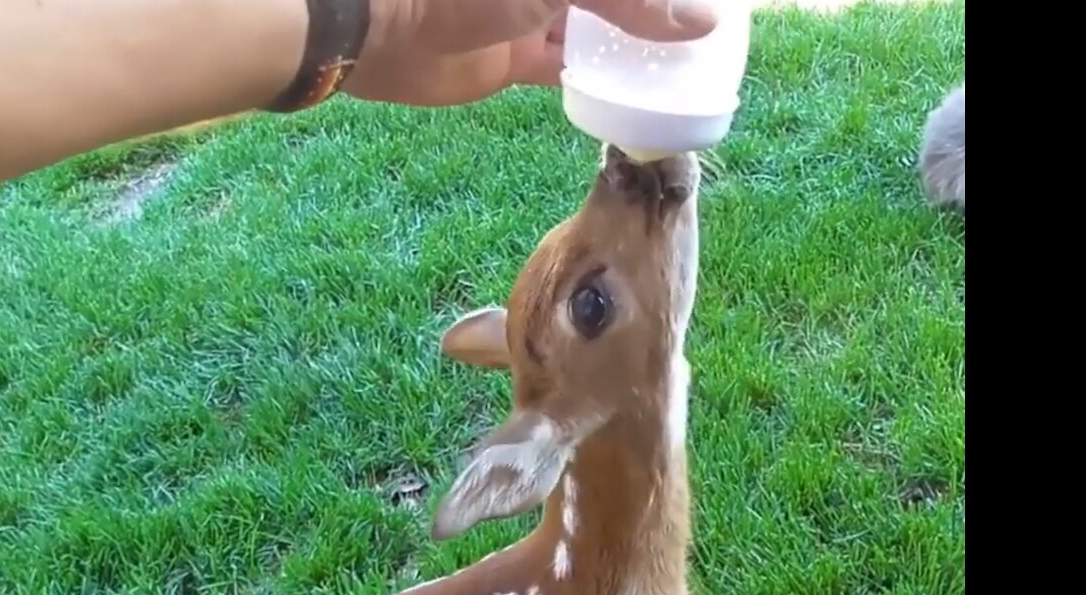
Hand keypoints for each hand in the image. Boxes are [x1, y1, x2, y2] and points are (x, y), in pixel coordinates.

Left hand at [341, 0, 718, 106]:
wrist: (377, 26)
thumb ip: (631, 1)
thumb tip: (704, 23)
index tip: (708, 8)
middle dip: (653, 12)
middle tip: (705, 36)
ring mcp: (528, 10)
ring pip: (594, 25)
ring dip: (632, 45)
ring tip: (684, 66)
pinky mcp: (509, 57)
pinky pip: (565, 66)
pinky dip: (598, 79)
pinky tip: (636, 94)